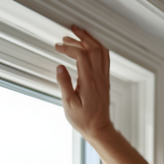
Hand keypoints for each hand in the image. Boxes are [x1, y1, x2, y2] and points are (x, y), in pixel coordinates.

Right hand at [54, 25, 113, 141]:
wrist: (99, 129)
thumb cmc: (84, 120)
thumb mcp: (69, 104)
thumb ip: (64, 84)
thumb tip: (60, 68)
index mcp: (89, 82)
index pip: (81, 55)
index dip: (69, 47)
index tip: (58, 47)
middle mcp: (99, 78)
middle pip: (93, 48)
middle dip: (80, 37)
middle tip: (68, 34)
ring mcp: (104, 78)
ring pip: (101, 51)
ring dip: (90, 40)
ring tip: (79, 34)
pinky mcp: (105, 81)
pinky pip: (105, 59)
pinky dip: (97, 48)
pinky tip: (90, 47)